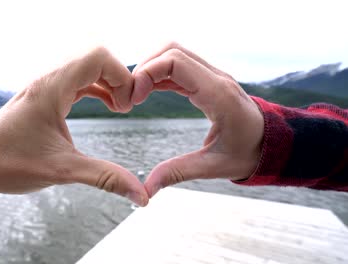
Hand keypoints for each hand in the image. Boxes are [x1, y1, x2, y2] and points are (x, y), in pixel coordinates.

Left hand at [0, 47, 148, 205]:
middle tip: (126, 107)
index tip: (128, 105)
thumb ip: (104, 178)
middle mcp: (48, 80)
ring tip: (119, 108)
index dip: (122, 76)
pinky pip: (77, 82)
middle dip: (118, 79)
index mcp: (52, 88)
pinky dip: (96, 89)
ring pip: (86, 69)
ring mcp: (45, 87)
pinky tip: (105, 106)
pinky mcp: (43, 97)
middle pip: (95, 59)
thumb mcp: (62, 170)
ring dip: (108, 83)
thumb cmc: (8, 163)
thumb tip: (140, 195)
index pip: (98, 57)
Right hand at [132, 42, 263, 197]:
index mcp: (217, 94)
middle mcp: (215, 78)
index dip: (146, 74)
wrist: (275, 144)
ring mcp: (213, 76)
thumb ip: (177, 173)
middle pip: (171, 50)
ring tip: (136, 95)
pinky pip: (179, 67)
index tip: (134, 99)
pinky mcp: (209, 80)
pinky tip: (148, 92)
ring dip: (151, 69)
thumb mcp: (213, 167)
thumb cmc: (249, 154)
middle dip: (144, 68)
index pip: (174, 62)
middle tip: (131, 96)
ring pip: (174, 54)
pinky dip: (160, 74)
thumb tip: (145, 190)